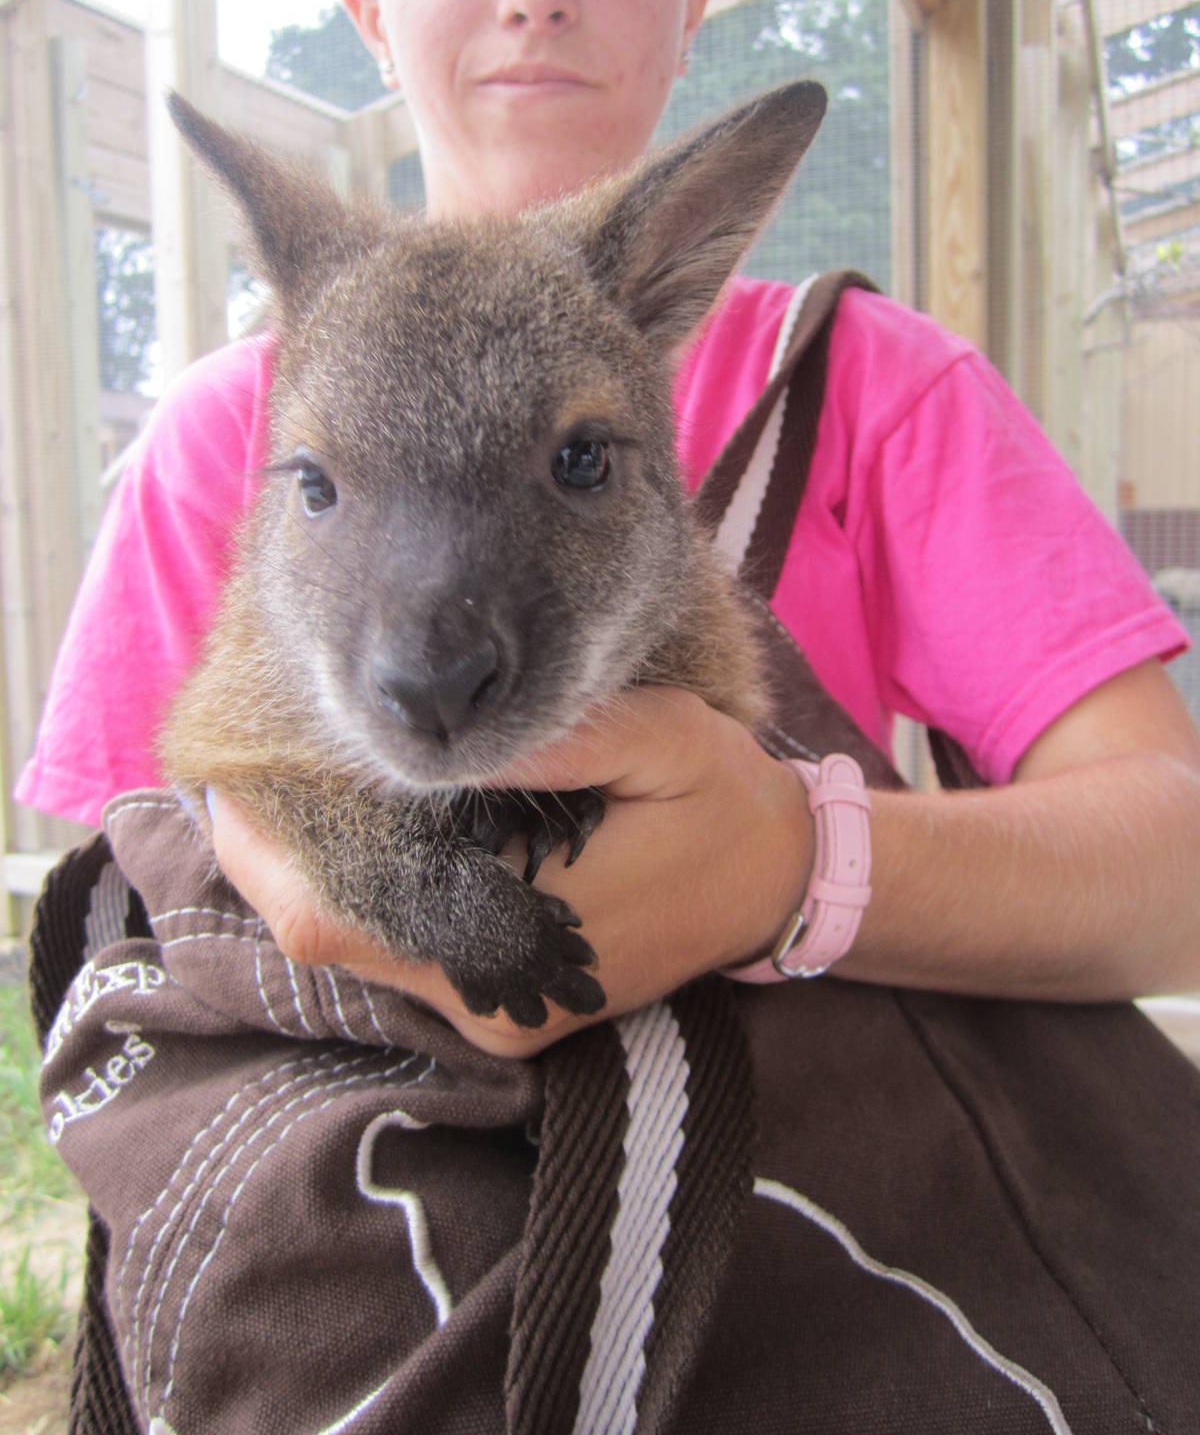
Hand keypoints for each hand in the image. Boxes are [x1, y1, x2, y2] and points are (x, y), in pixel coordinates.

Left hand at [210, 687, 813, 1057]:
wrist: (780, 885)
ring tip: (307, 784)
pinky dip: (373, 894)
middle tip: (256, 764)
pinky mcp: (509, 1010)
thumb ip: (553, 740)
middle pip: (330, 942)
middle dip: (276, 857)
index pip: (338, 919)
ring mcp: (498, 1016)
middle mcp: (490, 1002)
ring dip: (321, 875)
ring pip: (364, 953)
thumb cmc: (722, 802)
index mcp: (516, 943)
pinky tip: (374, 828)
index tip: (231, 778)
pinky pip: (408, 956)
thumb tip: (441, 733)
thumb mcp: (655, 739)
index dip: (265, 856)